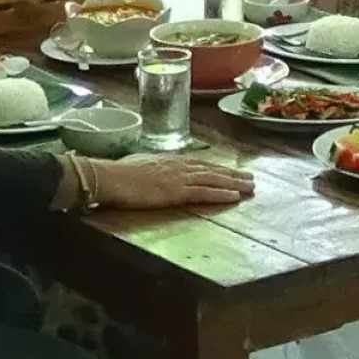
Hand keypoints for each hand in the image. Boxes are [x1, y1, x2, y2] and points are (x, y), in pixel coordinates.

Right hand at [92, 157, 255, 209]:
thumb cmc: (115, 174)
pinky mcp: (175, 191)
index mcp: (168, 161)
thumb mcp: (136, 167)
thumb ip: (149, 170)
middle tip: (250, 178)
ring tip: (250, 187)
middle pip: (211, 169)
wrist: (108, 177)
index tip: (230, 171)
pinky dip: (220, 194)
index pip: (198, 164)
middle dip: (232, 174)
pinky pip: (203, 193)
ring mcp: (177, 178)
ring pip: (213, 179)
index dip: (216, 168)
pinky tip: (234, 197)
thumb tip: (150, 173)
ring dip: (233, 183)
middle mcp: (177, 166)